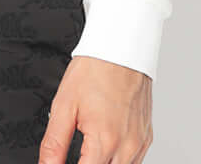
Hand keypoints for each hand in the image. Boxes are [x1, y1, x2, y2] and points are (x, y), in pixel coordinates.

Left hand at [38, 55, 152, 162]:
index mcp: (104, 140)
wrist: (120, 48)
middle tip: (78, 153)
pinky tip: (106, 147)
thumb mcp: (64, 105)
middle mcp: (126, 147)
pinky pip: (134, 162)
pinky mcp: (146, 138)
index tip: (62, 163)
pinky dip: (118, 160)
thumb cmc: (94, 70)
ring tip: (89, 149)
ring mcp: (139, 143)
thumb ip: (54, 143)